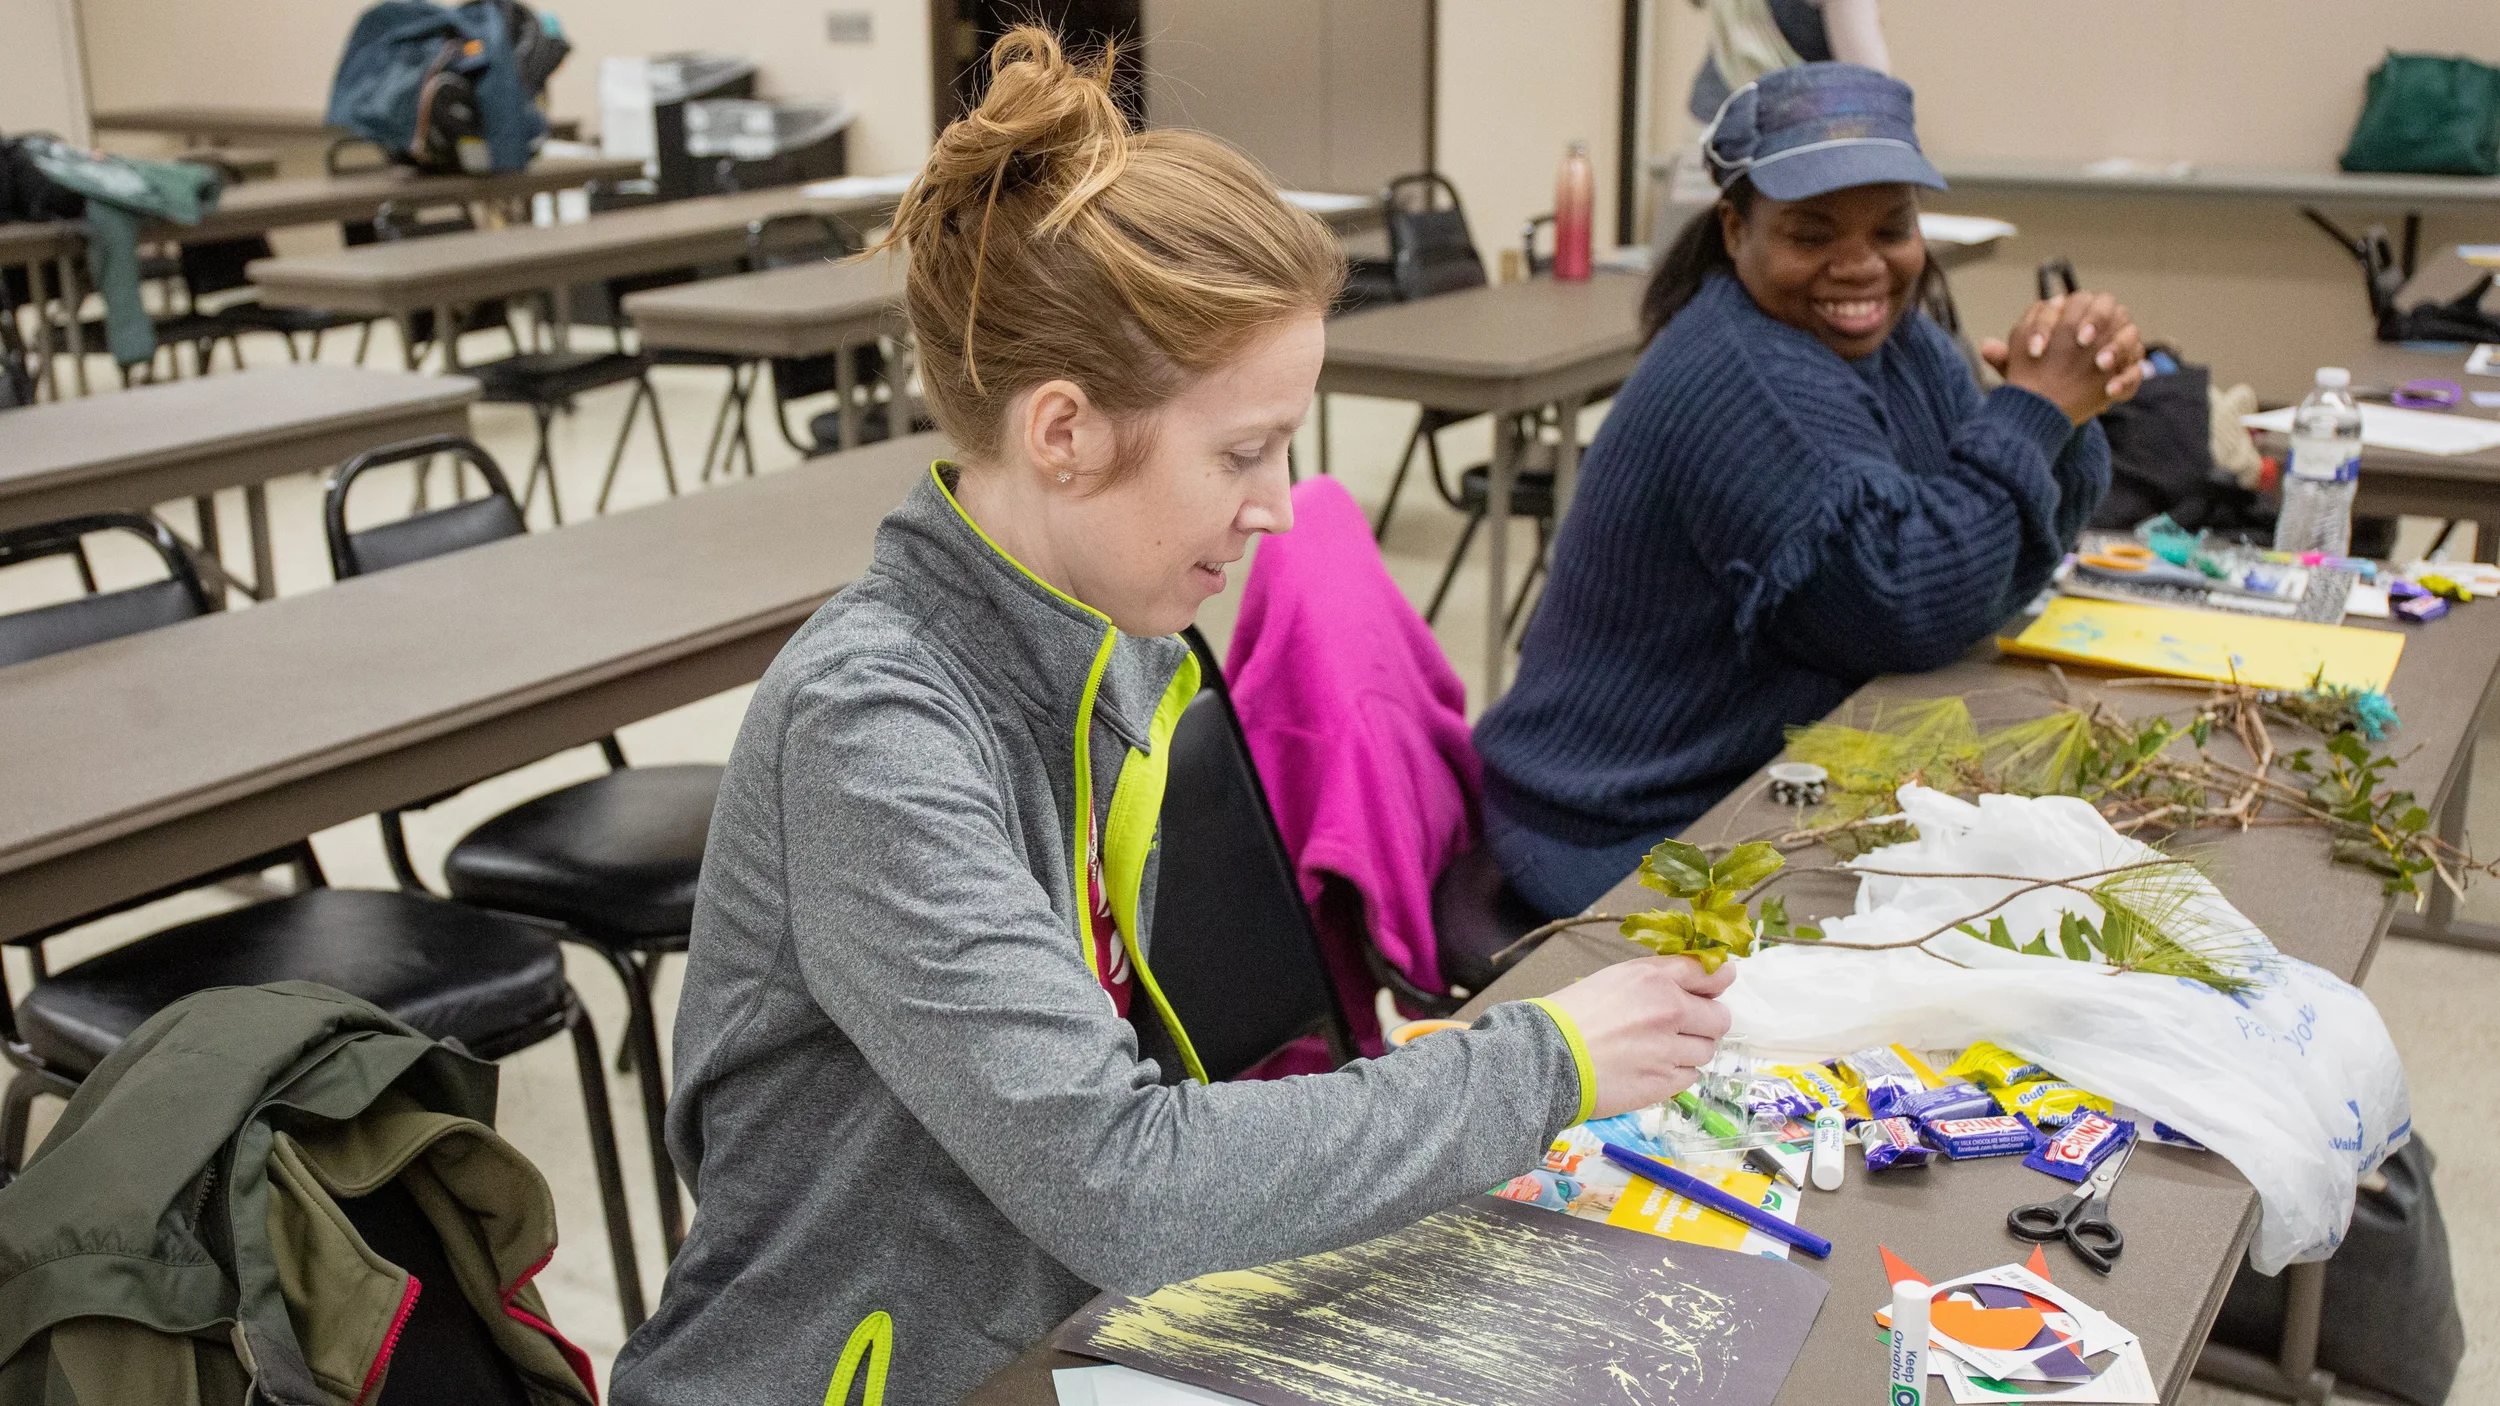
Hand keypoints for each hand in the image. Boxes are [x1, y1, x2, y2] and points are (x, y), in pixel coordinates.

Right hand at [1540, 955, 1735, 1118]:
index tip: (1718, 984)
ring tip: (1657, 1051)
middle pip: (1719, 1018)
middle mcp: (1669, 1011)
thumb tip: (1708, 977)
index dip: (1718, 980)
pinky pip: (1690, 1077)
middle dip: (1705, 1023)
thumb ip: (1661, 976)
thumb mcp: (1616, 979)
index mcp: (1654, 980)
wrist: (1545, 1058)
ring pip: (1706, 1051)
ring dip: (1689, 1050)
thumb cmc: (1571, 1015)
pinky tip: (1650, 1069)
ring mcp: (1669, 1050)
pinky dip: (1676, 1074)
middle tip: (1680, 1028)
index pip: (1710, 974)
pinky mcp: (1663, 1083)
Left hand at [1979, 291, 2146, 424]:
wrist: (2054, 401)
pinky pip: (2136, 372)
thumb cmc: (2038, 374)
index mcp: (2074, 316)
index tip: (2040, 346)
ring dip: (2116, 347)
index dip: (2055, 320)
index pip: (2071, 303)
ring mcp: (2119, 347)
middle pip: (2109, 306)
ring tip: (2100, 364)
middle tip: (2081, 340)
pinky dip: (2126, 380)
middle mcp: (2101, 326)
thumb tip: (1985, 347)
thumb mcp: (2022, 367)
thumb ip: (2007, 357)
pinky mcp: (2128, 372)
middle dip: (2097, 319)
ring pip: (2130, 335)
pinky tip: (2109, 392)